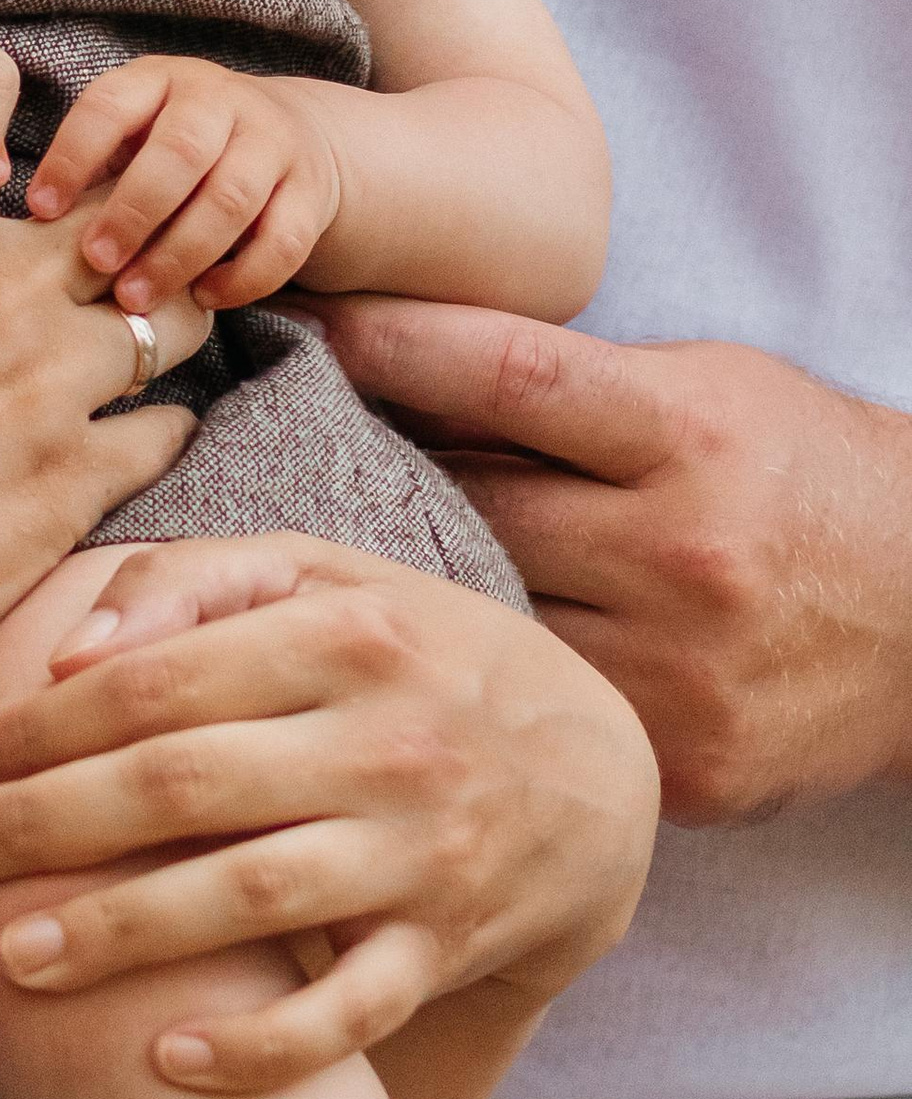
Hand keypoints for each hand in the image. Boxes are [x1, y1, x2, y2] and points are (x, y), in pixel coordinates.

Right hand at [0, 220, 207, 688]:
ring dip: (161, 336)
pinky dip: (163, 434)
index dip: (28, 225)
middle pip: (101, 237)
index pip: (0, 202)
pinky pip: (165, 432)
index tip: (33, 253)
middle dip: (121, 254)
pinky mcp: (76, 479)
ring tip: (155, 357)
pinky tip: (151, 444)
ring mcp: (42, 387)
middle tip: (121, 285)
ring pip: (158, 323)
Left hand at [0, 532, 656, 1092]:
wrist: (589, 767)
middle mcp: (382, 741)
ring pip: (249, 900)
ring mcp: (418, 851)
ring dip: (120, 934)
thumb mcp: (321, 579)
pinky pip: (346, 1013)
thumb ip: (194, 584)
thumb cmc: (409, 653)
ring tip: (12, 957)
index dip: (45, 723)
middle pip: (183, 785)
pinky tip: (167, 1059)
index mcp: (339, 634)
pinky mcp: (445, 946)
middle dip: (46, 825)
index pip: (159, 677)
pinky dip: (261, 1049)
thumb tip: (72, 650)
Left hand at [32, 58, 342, 313]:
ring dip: (180, 254)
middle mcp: (219, 100)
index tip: (40, 211)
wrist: (291, 136)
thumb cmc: (176, 148)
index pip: (110, 106)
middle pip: (179, 152)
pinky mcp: (310, 191)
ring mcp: (272, 142)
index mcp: (159, 80)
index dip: (72, 157)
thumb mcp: (134, 134)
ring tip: (137, 297)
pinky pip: (284, 240)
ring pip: (230, 199)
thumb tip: (23, 219)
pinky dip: (244, 278)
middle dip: (133, 212)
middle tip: (95, 262)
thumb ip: (92, 166)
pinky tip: (204, 300)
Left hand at [317, 297, 911, 821]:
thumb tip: (392, 354)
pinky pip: (543, 717)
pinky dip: (488, 688)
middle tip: (294, 461)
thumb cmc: (802, 473)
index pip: (504, 375)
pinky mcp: (684, 768)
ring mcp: (683, 670)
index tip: (308, 330)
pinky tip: (440, 667)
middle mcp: (683, 551)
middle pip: (472, 505)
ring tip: (349, 569)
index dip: (391, 346)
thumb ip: (569, 385)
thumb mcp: (706, 389)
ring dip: (415, 595)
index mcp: (688, 434)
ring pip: (488, 624)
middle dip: (381, 479)